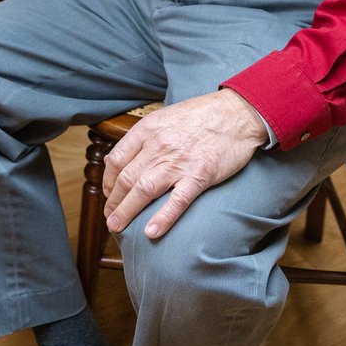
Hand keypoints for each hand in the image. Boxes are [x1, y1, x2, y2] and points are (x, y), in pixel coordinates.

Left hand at [103, 89, 268, 239]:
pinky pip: (177, 201)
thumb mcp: (166, 116)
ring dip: (127, 212)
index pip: (117, 158)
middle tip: (110, 217)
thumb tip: (119, 158)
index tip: (108, 192)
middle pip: (127, 178)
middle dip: (114, 202)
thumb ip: (143, 136)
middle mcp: (159, 145)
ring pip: (144, 190)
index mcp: (149, 128)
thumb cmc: (202, 114)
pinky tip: (150, 232)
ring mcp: (179, 161)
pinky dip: (162, 218)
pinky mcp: (200, 175)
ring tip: (117, 226)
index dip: (108, 180)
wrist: (237, 113)